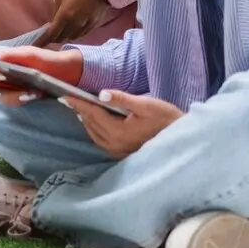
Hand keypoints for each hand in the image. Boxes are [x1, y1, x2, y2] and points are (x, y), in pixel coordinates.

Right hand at [0, 46, 83, 106]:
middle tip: (9, 88)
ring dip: (11, 96)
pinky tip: (33, 96)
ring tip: (30, 92)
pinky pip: (12, 103)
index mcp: (0, 62)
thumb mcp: (30, 54)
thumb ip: (11, 56)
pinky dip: (20, 100)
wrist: (69, 72)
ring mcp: (9, 88)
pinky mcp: (19, 98)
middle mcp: (1, 76)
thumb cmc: (48, 60)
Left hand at [36, 0, 109, 46]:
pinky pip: (79, 35)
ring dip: (64, 36)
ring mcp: (84, 28)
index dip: (42, 41)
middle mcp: (73, 25)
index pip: (51, 34)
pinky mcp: (92, 28)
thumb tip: (51, 24)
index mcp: (64, 16)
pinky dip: (73, 33)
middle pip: (60, 39)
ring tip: (62, 29)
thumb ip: (55, 12)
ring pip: (70, 38)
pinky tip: (73, 27)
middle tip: (49, 34)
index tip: (35, 46)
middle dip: (53, 38)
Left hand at [62, 91, 182, 158]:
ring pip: (94, 134)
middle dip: (80, 110)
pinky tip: (96, 121)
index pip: (92, 114)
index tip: (65, 94)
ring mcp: (118, 151)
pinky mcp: (123, 154)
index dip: (78, 103)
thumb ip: (122, 99)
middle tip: (69, 98)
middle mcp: (115, 145)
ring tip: (80, 107)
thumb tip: (102, 94)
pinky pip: (102, 140)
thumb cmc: (167, 119)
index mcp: (119, 132)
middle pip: (91, 124)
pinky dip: (95, 129)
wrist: (183, 139)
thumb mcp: (146, 104)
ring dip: (86, 120)